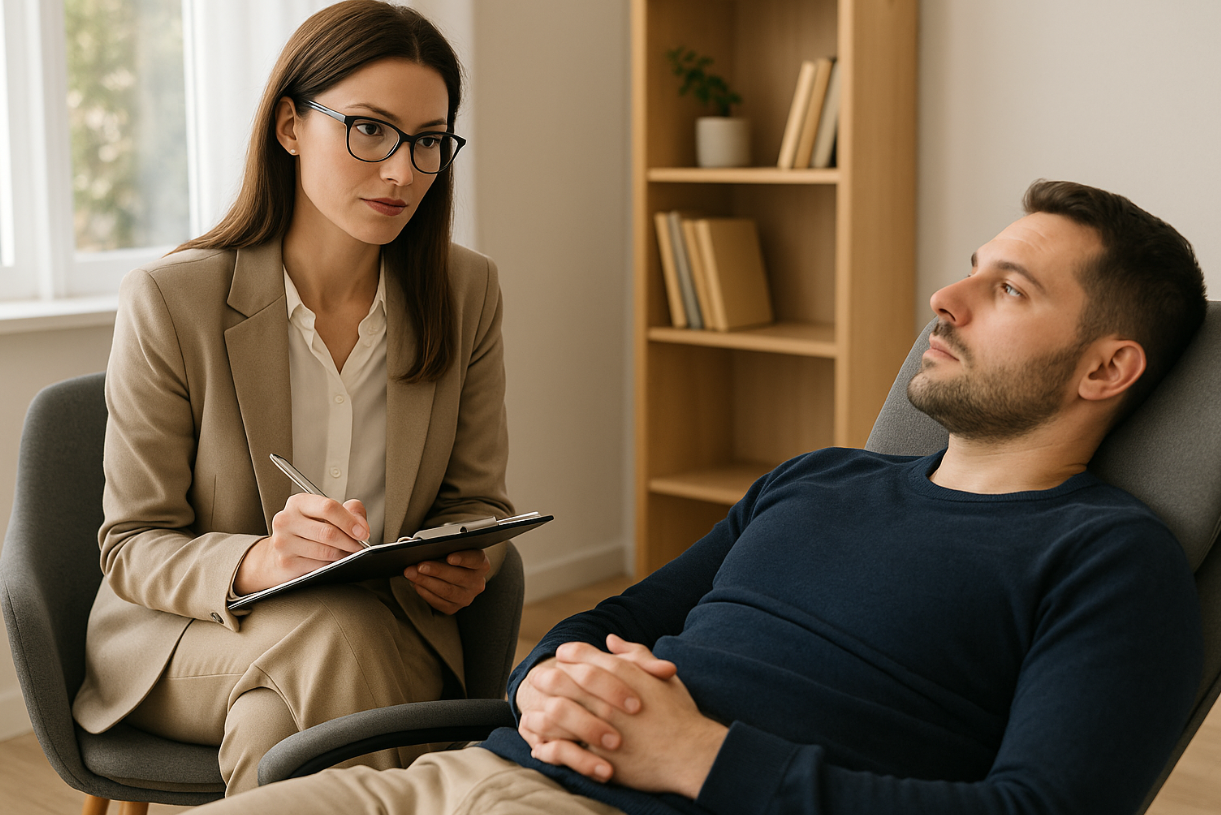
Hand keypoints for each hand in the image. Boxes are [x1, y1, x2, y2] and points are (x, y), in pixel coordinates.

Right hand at [233, 495, 367, 595]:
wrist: (280, 551)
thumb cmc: (308, 530)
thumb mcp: (327, 514)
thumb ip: (350, 511)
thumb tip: (361, 526)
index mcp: (298, 503)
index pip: (328, 508)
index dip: (350, 521)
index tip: (363, 532)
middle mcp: (286, 520)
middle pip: (328, 532)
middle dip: (350, 541)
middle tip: (358, 546)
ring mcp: (283, 542)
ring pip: (325, 551)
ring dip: (342, 555)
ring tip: (346, 553)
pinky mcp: (286, 562)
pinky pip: (318, 566)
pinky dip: (330, 565)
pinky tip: (332, 562)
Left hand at [403, 549, 489, 613]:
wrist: (452, 574)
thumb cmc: (449, 556)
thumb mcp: (447, 547)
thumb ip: (432, 542)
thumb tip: (406, 542)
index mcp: (481, 563)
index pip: (476, 559)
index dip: (464, 558)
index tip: (449, 557)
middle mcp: (477, 581)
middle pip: (459, 577)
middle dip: (437, 570)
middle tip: (420, 566)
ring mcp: (467, 596)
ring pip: (447, 591)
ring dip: (427, 582)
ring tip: (412, 574)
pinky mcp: (454, 607)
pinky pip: (439, 602)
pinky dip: (426, 593)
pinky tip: (416, 584)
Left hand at [527, 635, 726, 797]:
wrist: (690, 753)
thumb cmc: (679, 713)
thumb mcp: (662, 676)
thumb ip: (635, 654)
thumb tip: (611, 639)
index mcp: (622, 675)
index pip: (583, 656)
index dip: (568, 653)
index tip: (560, 655)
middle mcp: (607, 698)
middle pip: (564, 680)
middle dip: (547, 678)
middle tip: (538, 679)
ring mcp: (601, 727)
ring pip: (559, 713)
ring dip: (542, 710)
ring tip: (532, 712)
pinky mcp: (600, 755)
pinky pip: (565, 748)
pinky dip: (550, 744)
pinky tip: (542, 743)